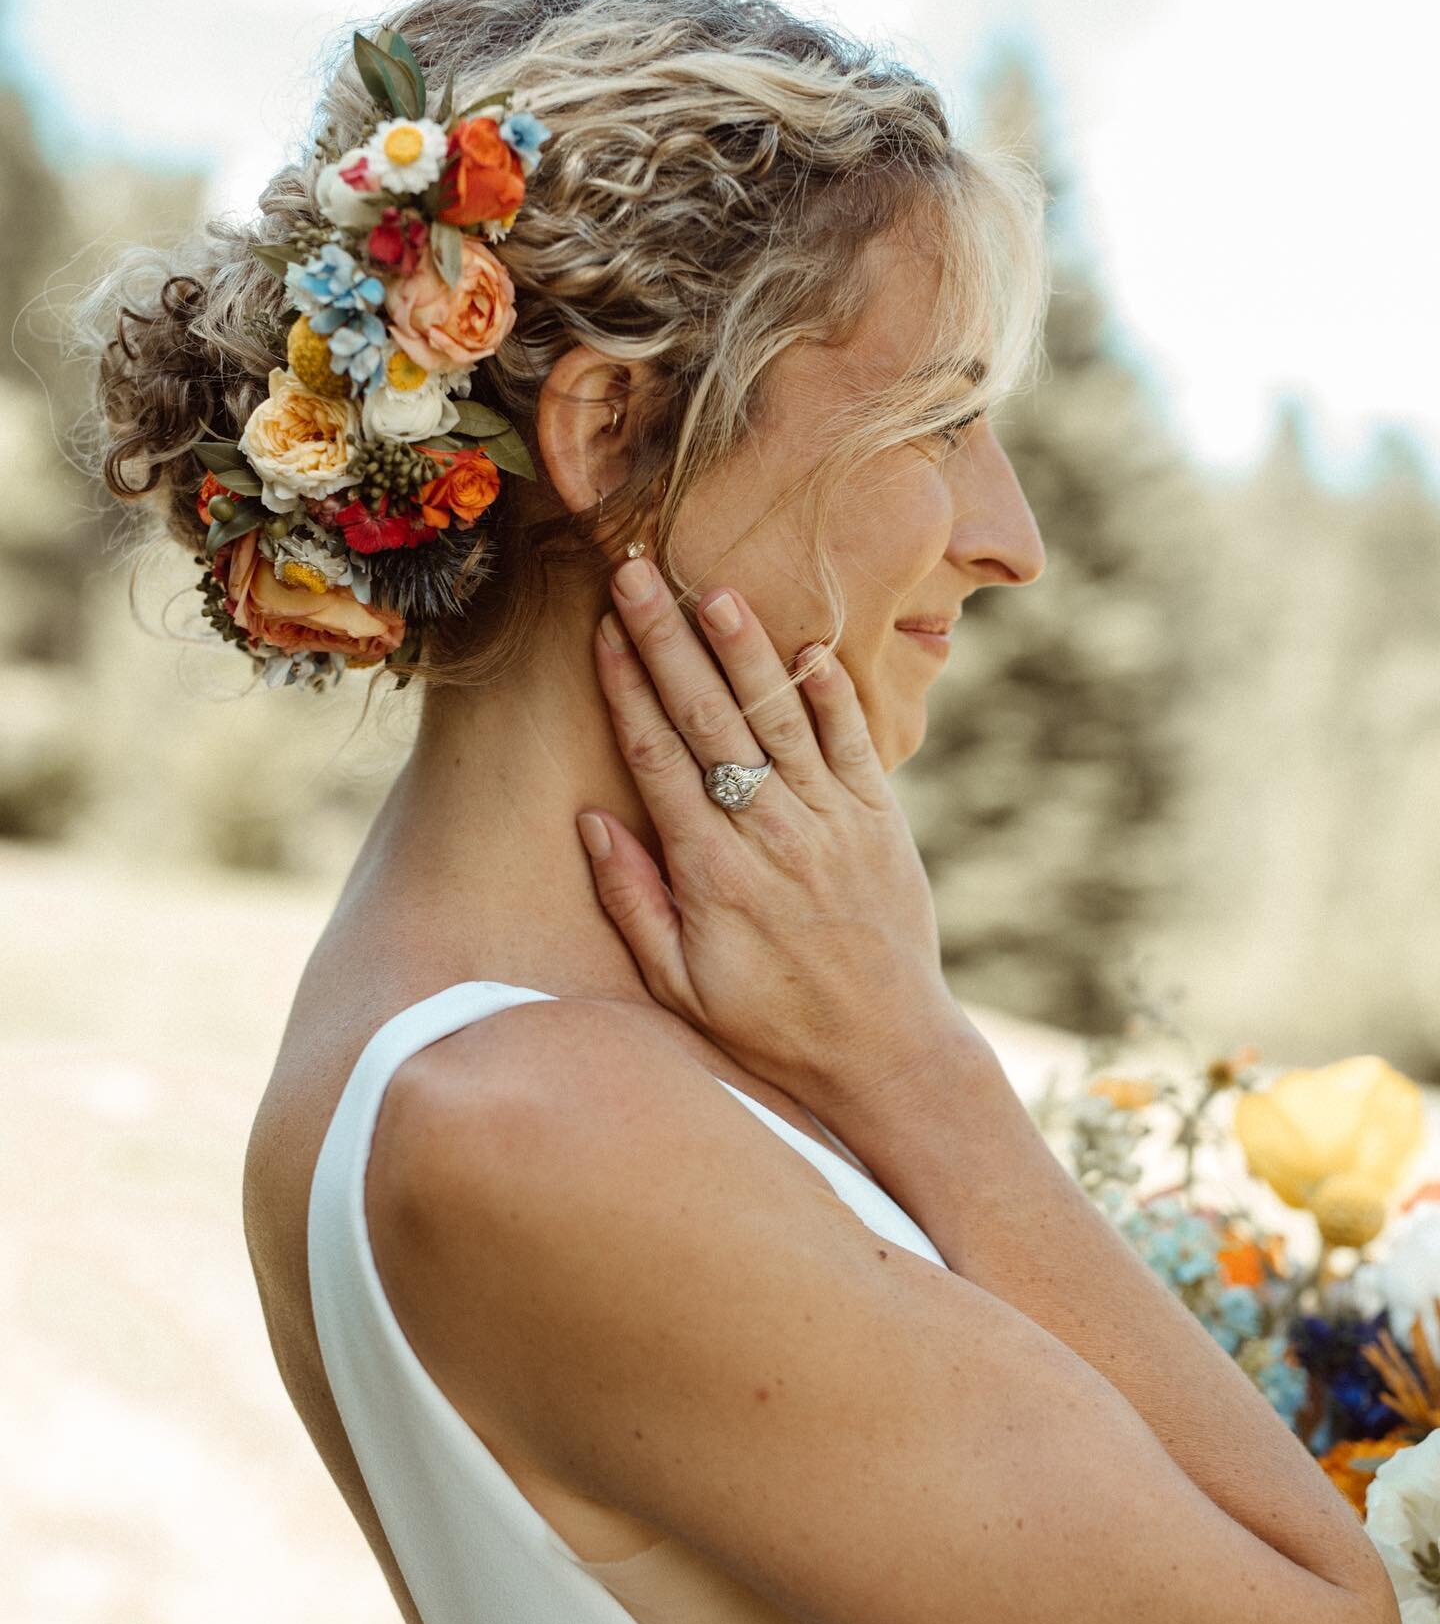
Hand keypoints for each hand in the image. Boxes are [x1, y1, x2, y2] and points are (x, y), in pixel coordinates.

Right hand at [576, 553, 975, 1125]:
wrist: (885, 1050)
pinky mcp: (879, 821)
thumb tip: (592, 821)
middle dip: (668, 640)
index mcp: (711, 873)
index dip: (628, 688)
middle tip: (639, 573)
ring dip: (745, 649)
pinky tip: (807, 647)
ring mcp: (831, 821)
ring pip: (780, 717)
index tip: (603, 630)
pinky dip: (831, 694)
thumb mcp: (680, 985)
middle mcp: (770, 834)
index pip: (658, 757)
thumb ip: (633, 901)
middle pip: (709, 718)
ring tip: (714, 589)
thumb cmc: (771, 1024)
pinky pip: (854, 742)